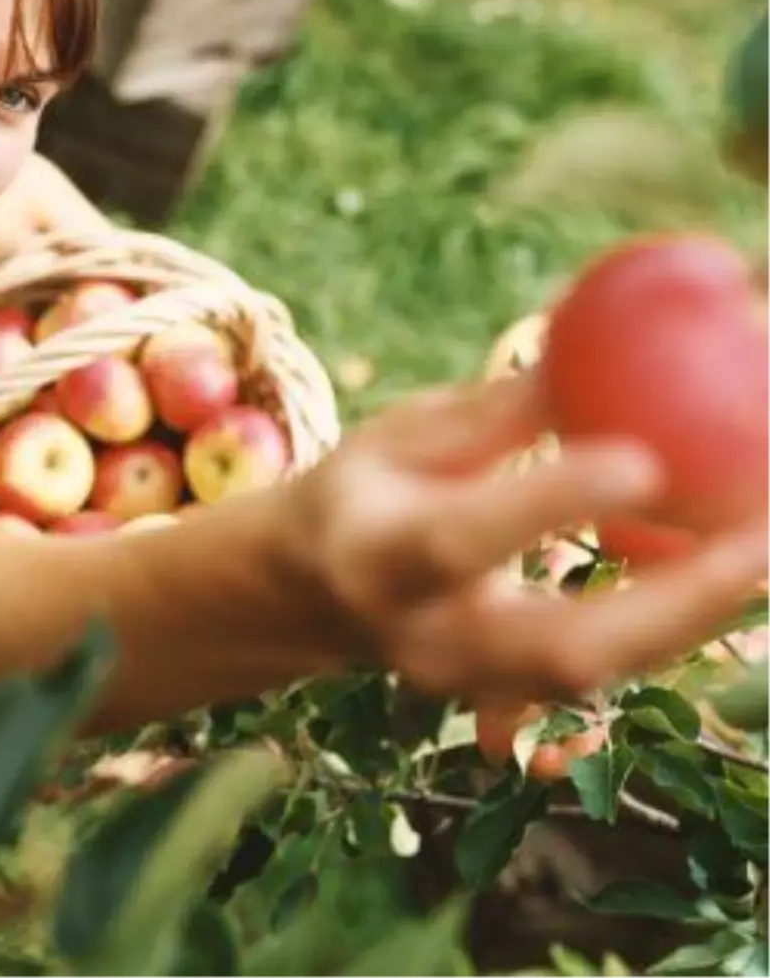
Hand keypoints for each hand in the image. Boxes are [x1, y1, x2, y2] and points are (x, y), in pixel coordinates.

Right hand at [297, 369, 769, 709]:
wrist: (321, 591)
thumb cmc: (367, 488)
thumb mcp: (400, 435)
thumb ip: (492, 415)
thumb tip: (590, 347)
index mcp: (378, 553)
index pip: (464, 539)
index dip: (551, 504)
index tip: (643, 460)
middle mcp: (422, 637)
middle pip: (555, 648)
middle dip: (671, 604)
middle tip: (760, 540)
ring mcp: (468, 686)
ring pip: (593, 676)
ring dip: (692, 618)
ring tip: (763, 545)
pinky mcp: (508, 701)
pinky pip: (602, 681)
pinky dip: (672, 631)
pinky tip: (731, 575)